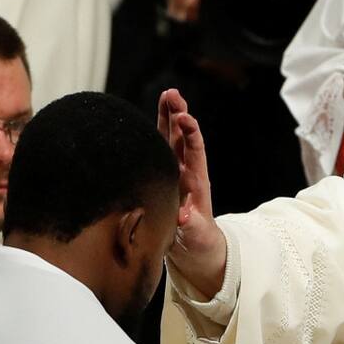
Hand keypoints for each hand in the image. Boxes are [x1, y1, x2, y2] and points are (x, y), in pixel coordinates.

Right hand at [158, 89, 226, 297]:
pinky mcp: (163, 177)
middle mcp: (186, 172)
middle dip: (178, 115)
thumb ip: (190, 226)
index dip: (191, 134)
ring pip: (170, 140)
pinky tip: (146, 120)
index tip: (185, 118)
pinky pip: (158, 152)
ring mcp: (175, 173)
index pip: (195, 152)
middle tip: (173, 94)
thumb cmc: (197, 241)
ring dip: (168, 118)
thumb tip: (184, 217)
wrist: (195, 249)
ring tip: (168, 94)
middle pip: (182, 138)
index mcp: (196, 182)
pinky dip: (154, 134)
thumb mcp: (195, 236)